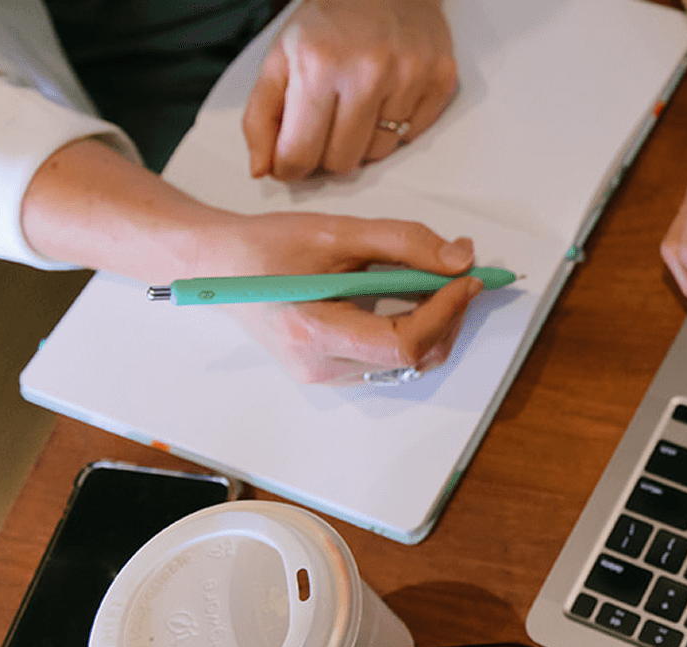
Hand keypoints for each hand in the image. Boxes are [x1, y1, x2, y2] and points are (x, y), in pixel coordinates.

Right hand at [198, 213, 484, 383]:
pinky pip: (389, 362)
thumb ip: (403, 242)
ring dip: (435, 325)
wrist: (218, 265)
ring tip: (438, 283)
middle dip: (449, 317)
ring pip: (407, 365)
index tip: (467, 278)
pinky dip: (414, 332)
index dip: (446, 311)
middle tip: (461, 275)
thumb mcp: (337, 231)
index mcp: (313, 333)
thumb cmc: (266, 246)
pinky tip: (413, 298)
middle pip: (413, 359)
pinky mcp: (330, 371)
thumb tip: (461, 258)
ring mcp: (324, 375)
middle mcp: (320, 366)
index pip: (404, 343)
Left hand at [245, 0, 457, 179]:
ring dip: (364, 140)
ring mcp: (410, 77)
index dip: (290, 167)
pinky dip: (397, 126)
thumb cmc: (328, 22)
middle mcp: (367, 73)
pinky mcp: (441, 80)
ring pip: (380, 152)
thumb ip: (260, 117)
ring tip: (358, 108)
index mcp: (318, 67)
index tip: (291, 161)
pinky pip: (414, 135)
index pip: (299, 153)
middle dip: (328, 154)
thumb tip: (260, 170)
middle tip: (325, 129)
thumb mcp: (279, 59)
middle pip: (342, 161)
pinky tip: (387, 98)